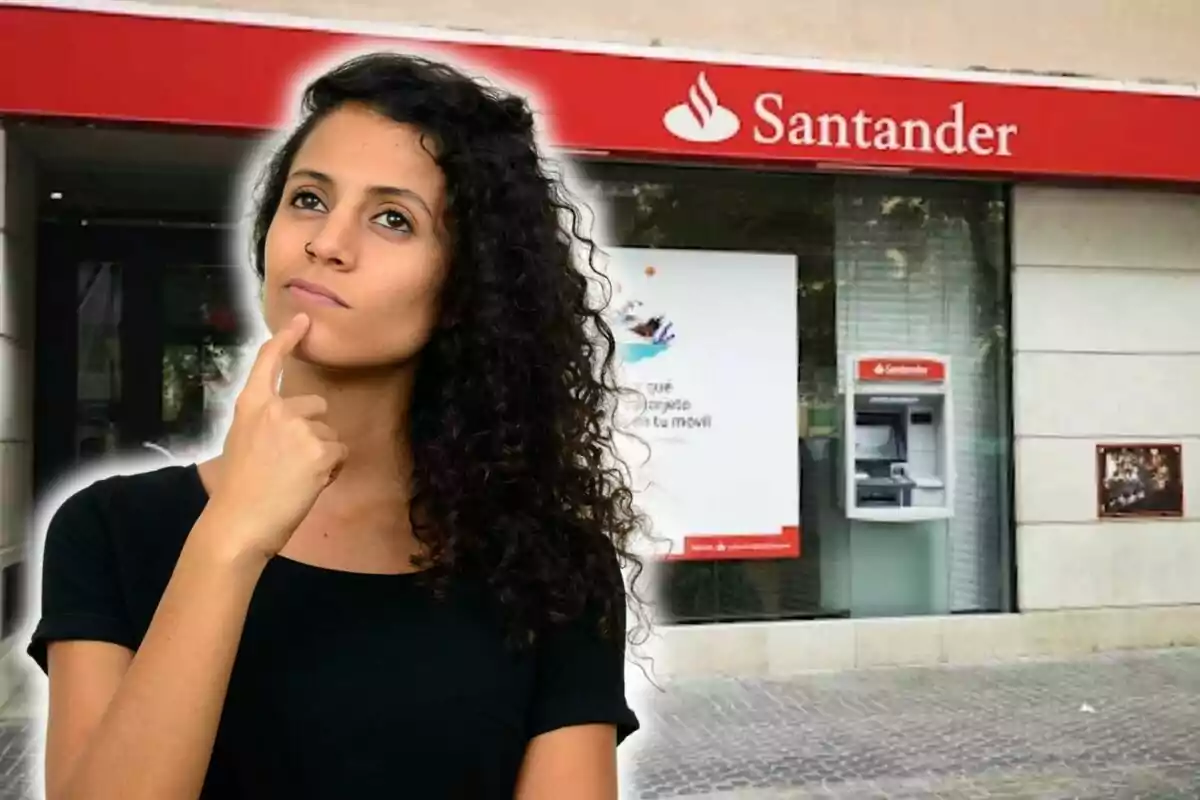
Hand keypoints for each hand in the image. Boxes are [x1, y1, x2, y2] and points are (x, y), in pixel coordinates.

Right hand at [205, 313, 347, 560]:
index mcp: (251, 406)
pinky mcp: (319, 450)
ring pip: (330, 435)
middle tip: (290, 464)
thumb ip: (266, 426)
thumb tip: (292, 427)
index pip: (268, 362)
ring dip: (322, 455)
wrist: (238, 523)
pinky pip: (341, 453)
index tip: (303, 320)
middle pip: (316, 405)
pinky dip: (332, 470)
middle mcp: (276, 409)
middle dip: (314, 430)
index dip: (287, 339)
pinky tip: (310, 484)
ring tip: (296, 479)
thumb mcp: (242, 444)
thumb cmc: (237, 491)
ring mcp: (299, 428)